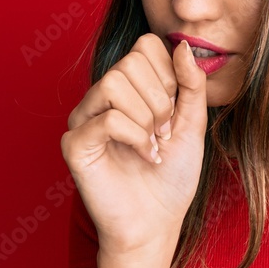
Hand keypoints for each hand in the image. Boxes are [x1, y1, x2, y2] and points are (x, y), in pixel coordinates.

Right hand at [61, 34, 207, 254]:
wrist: (158, 222)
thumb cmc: (173, 175)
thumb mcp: (193, 123)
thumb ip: (192, 84)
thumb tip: (183, 45)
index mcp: (129, 87)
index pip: (145, 45)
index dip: (170, 74)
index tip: (175, 109)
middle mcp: (102, 98)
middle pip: (130, 61)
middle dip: (161, 99)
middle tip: (164, 131)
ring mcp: (84, 119)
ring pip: (114, 83)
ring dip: (147, 117)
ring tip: (153, 145)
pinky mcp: (75, 144)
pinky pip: (107, 118)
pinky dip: (135, 137)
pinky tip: (144, 156)